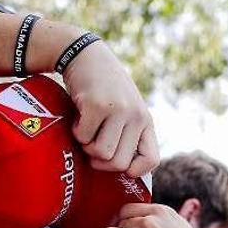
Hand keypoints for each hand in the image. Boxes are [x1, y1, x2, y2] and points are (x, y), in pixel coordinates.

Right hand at [61, 41, 158, 176]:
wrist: (87, 56)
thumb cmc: (104, 89)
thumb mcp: (125, 109)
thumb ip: (128, 134)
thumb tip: (124, 170)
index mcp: (146, 121)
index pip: (152, 160)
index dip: (134, 171)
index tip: (117, 165)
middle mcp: (136, 116)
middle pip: (119, 163)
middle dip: (100, 162)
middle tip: (92, 146)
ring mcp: (117, 110)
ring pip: (102, 153)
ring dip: (87, 146)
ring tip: (86, 129)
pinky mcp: (97, 105)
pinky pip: (84, 137)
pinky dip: (76, 132)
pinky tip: (79, 117)